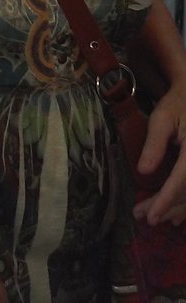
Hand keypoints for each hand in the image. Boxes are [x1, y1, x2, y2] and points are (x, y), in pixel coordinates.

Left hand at [134, 84, 185, 225]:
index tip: (151, 216)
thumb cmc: (178, 105)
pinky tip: (174, 218)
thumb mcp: (162, 118)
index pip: (181, 180)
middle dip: (165, 207)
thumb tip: (143, 171)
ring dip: (175, 209)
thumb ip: (155, 144)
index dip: (166, 200)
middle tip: (142, 216)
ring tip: (152, 217)